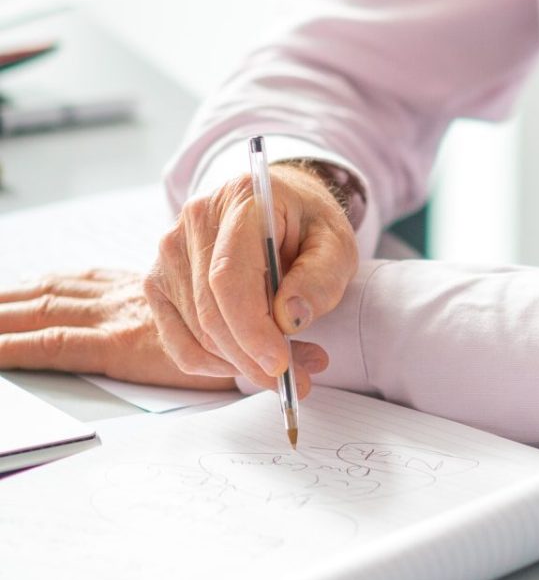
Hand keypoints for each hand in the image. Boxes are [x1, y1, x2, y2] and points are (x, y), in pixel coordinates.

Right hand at [143, 164, 358, 388]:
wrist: (282, 206)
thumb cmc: (309, 224)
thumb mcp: (337, 243)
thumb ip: (321, 277)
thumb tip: (290, 318)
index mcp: (242, 200)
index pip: (229, 276)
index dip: (251, 327)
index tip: (281, 363)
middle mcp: (195, 221)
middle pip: (211, 311)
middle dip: (254, 358)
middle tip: (300, 379)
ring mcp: (169, 251)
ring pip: (196, 333)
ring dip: (242, 364)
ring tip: (293, 365)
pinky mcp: (161, 281)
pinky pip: (181, 342)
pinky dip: (218, 364)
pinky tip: (253, 361)